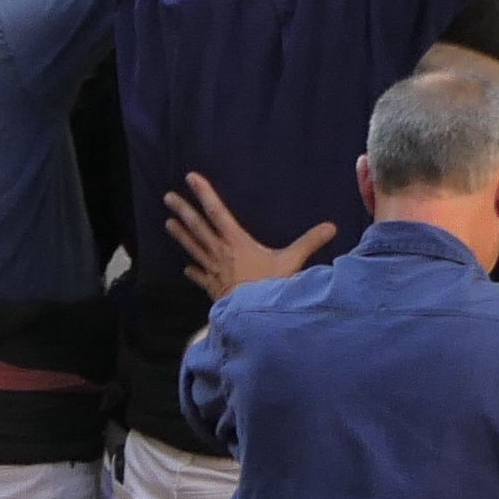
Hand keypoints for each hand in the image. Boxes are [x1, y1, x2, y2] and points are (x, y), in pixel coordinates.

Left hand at [161, 172, 325, 300]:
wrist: (251, 320)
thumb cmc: (269, 288)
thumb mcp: (291, 262)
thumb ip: (309, 242)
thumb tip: (331, 227)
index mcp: (236, 243)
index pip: (217, 212)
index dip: (204, 193)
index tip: (190, 178)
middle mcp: (221, 254)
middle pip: (198, 227)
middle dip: (183, 211)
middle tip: (168, 197)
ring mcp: (214, 271)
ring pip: (194, 249)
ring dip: (182, 236)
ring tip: (168, 224)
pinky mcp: (214, 288)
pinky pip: (201, 277)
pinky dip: (194, 272)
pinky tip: (186, 269)